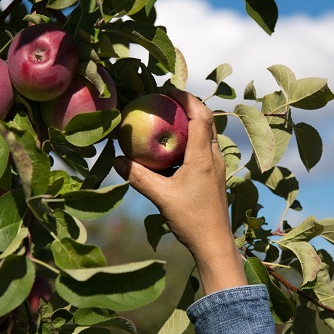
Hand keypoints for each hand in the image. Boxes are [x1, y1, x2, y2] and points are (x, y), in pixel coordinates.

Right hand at [113, 89, 246, 293]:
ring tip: (166, 120)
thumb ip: (138, 177)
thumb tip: (116, 159)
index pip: (200, 115)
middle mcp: (213, 157)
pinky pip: (202, 149)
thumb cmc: (191, 219)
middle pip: (205, 120)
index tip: (168, 89)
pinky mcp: (214, 177)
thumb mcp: (160, 197)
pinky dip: (189, 141)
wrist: (214, 244)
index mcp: (203, 157)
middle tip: (164, 100)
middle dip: (187, 106)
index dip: (186, 98)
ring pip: (205, 135)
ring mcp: (217, 167)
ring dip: (189, 123)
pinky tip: (171, 150)